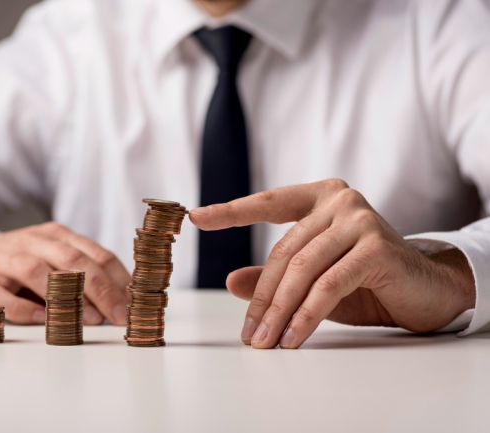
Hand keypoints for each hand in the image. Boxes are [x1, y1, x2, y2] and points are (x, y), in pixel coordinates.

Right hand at [0, 222, 130, 324]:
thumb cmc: (17, 264)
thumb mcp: (52, 258)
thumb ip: (82, 273)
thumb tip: (122, 300)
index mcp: (55, 235)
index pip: (95, 253)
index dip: (119, 278)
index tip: (136, 302)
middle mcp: (31, 242)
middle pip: (72, 261)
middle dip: (102, 289)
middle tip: (120, 315)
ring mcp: (2, 260)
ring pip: (37, 272)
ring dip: (66, 297)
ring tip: (89, 319)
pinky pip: (2, 296)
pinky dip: (23, 309)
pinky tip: (42, 320)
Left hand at [189, 179, 475, 348]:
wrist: (425, 290)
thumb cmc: (366, 280)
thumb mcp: (313, 277)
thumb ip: (275, 275)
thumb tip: (230, 281)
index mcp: (320, 197)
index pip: (269, 202)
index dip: (232, 211)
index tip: (196, 217)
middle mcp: (340, 200)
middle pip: (285, 251)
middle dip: (262, 297)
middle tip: (248, 333)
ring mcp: (359, 219)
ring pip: (303, 269)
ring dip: (280, 311)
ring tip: (265, 341)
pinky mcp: (376, 247)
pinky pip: (328, 285)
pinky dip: (306, 315)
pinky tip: (293, 337)